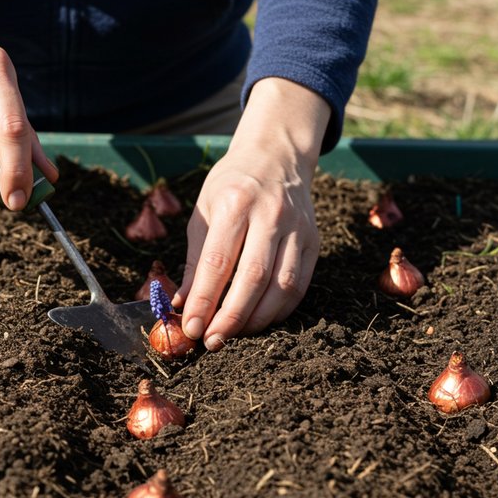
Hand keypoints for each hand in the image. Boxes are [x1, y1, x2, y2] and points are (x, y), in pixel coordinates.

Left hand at [174, 78, 330, 350]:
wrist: (276, 156)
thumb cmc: (231, 186)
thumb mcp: (203, 212)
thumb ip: (194, 260)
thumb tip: (183, 305)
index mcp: (235, 203)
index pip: (218, 262)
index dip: (204, 301)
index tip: (191, 328)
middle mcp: (270, 215)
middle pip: (253, 278)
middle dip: (230, 318)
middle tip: (212, 342)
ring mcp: (297, 228)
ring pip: (281, 287)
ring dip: (256, 320)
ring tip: (233, 334)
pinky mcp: (314, 241)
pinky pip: (299, 286)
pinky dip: (279, 311)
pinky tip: (259, 320)